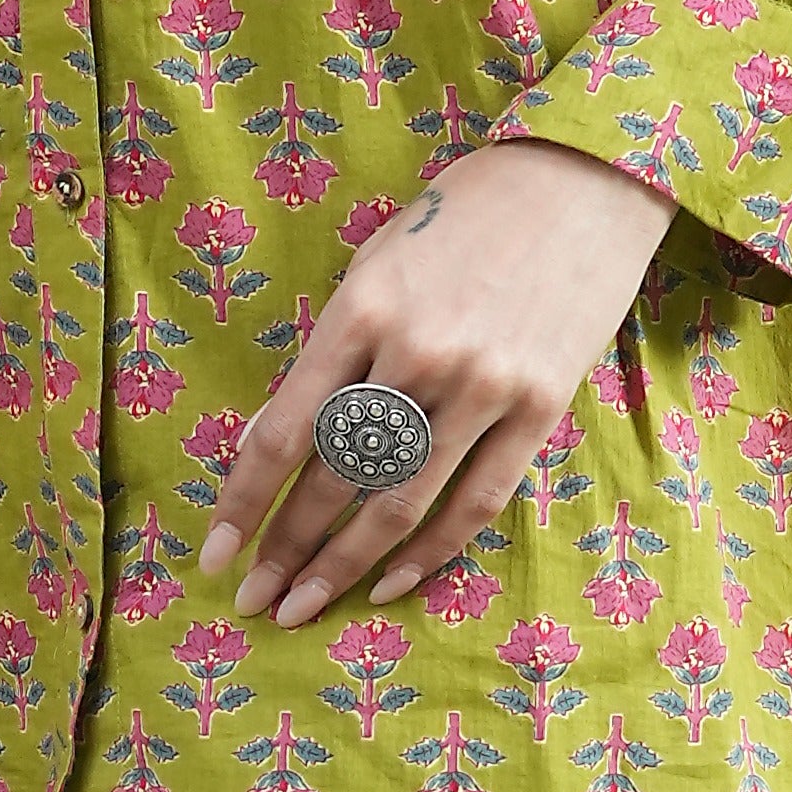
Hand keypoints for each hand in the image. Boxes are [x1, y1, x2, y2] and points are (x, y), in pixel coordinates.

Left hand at [197, 139, 674, 630]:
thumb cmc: (459, 216)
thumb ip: (334, 353)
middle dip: (286, 548)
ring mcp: (483, 386)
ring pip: (400, 503)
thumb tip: (280, 439)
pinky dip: (429, 552)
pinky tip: (389, 583)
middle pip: (336, 478)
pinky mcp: (540, 409)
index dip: (245, 501)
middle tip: (253, 601)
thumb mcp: (376, 265)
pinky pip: (475, 502)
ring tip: (303, 608)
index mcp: (362, 308)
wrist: (577, 183)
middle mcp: (418, 353)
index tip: (214, 554)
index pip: (285, 431)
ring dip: (344, 567)